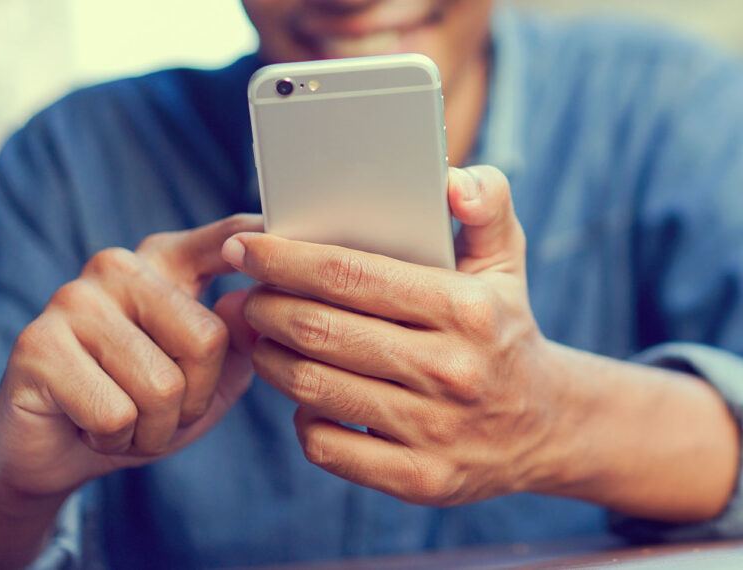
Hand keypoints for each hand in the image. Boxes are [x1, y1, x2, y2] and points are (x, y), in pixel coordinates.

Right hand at [0, 214, 262, 498]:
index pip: (222, 242)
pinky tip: (89, 429)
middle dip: (195, 401)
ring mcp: (74, 300)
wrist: (56, 452)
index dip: (257, 237)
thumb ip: (236, 347)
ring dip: (154, 429)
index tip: (286, 228)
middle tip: (161, 414)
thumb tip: (252, 304)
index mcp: (164, 267)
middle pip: (206, 339)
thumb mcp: (205, 384)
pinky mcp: (39, 345)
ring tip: (125, 422)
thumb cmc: (140, 409)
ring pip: (162, 386)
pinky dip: (115, 442)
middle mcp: (119, 268)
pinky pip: (116, 414)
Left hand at [221, 167, 559, 505]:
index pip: (350, 275)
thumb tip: (452, 180)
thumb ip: (486, 204)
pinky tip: (306, 396)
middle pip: (320, 330)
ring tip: (263, 336)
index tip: (244, 247)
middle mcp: (451, 371)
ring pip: (314, 388)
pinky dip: (301, 417)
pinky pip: (326, 446)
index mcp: (466, 308)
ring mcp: (435, 432)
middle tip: (247, 294)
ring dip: (271, 358)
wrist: (546, 425)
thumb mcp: (506, 260)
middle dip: (266, 307)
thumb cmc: (505, 330)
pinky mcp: (420, 479)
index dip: (284, 258)